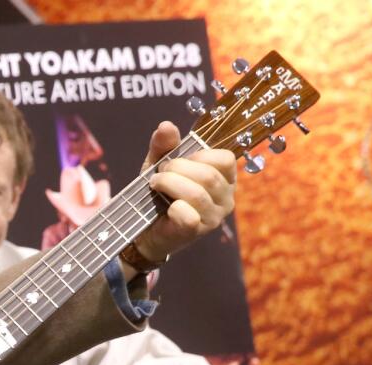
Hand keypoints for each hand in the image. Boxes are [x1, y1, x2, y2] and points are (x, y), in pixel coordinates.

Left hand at [131, 121, 236, 264]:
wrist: (146, 230)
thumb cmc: (159, 195)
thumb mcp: (160, 165)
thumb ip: (164, 146)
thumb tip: (166, 126)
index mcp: (224, 178)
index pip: (225, 158)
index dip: (198, 155)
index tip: (176, 160)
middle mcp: (226, 198)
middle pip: (208, 175)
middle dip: (177, 168)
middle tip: (159, 174)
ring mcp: (215, 216)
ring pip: (198, 193)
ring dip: (169, 184)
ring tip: (156, 185)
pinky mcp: (199, 231)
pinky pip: (189, 215)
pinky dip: (172, 208)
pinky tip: (165, 209)